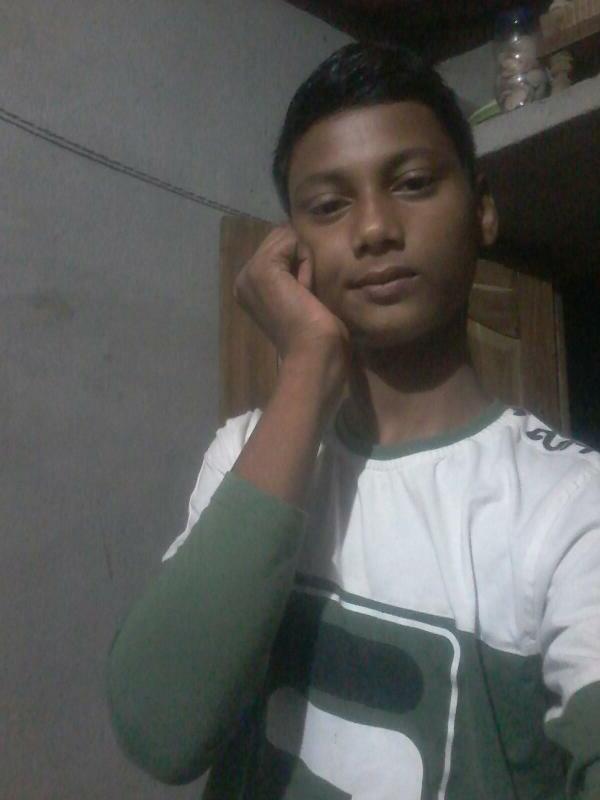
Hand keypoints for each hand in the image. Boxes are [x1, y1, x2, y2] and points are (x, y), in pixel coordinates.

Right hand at [233, 224, 350, 363]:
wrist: (312, 351)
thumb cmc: (314, 334)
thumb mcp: (299, 295)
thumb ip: (292, 271)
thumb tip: (299, 243)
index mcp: (248, 287)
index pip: (278, 249)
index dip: (299, 266)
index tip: (301, 299)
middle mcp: (243, 278)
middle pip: (281, 238)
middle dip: (301, 261)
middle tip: (303, 297)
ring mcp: (249, 272)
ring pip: (287, 238)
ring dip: (305, 263)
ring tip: (303, 294)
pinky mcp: (262, 268)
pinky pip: (293, 242)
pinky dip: (306, 264)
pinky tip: (303, 290)